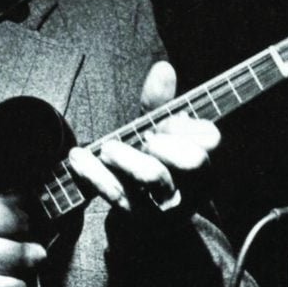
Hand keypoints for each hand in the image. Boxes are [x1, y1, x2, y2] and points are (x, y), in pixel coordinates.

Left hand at [66, 61, 219, 220]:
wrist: (142, 217)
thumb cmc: (153, 165)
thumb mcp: (159, 135)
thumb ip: (161, 104)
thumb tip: (163, 68)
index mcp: (205, 162)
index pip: (209, 138)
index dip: (184, 127)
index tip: (161, 125)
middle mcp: (192, 186)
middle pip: (191, 161)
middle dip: (166, 143)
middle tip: (145, 139)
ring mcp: (165, 205)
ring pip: (152, 176)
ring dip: (127, 155)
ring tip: (108, 147)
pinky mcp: (136, 218)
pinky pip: (116, 193)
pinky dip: (94, 172)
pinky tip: (78, 157)